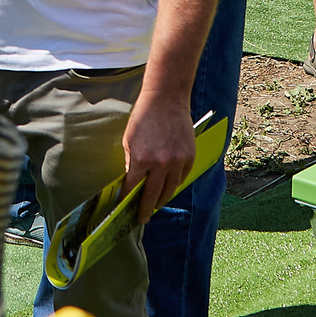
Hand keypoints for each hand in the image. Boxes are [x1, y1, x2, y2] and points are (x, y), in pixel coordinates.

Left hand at [120, 92, 195, 219]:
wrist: (166, 99)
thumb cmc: (144, 117)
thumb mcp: (129, 140)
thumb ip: (132, 162)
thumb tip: (133, 181)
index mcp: (142, 160)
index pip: (133, 187)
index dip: (128, 198)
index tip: (125, 206)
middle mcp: (161, 164)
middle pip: (153, 195)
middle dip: (146, 209)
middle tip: (143, 218)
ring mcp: (177, 162)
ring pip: (170, 190)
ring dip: (162, 199)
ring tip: (156, 204)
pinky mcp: (189, 157)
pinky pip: (182, 178)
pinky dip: (175, 184)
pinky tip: (169, 187)